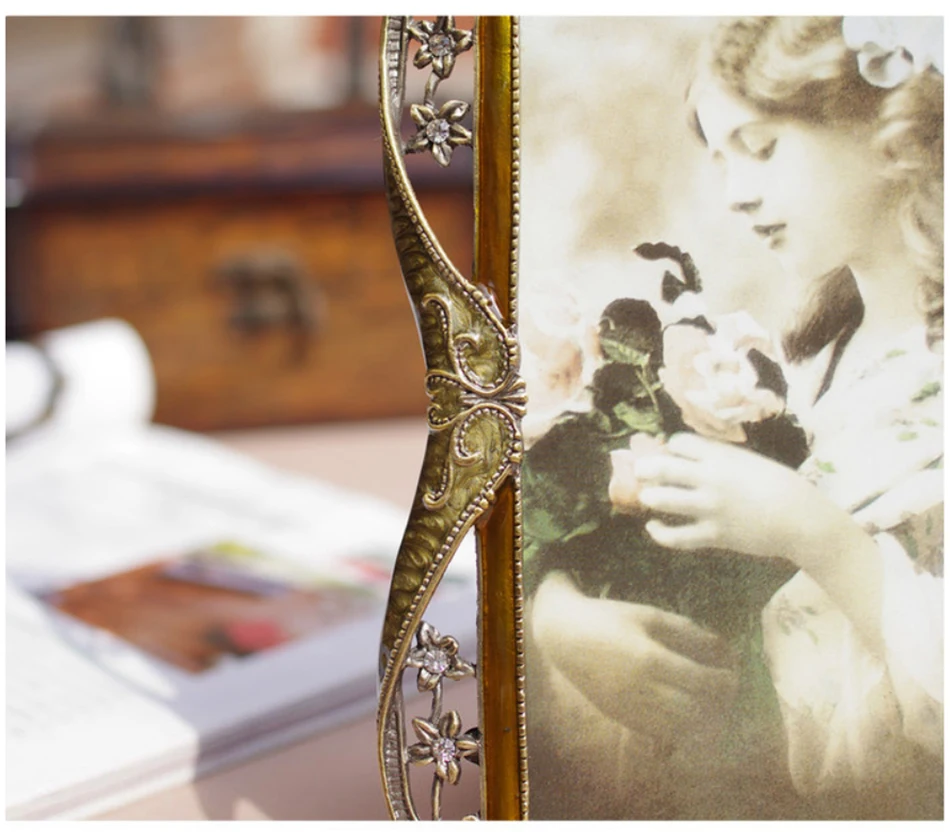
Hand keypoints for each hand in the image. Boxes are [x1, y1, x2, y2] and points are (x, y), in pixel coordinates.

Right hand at [531, 571, 738, 746]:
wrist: (564, 638)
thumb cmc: (609, 620)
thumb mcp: (650, 616)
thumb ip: (688, 631)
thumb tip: (725, 648)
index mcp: (651, 660)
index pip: (704, 684)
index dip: (726, 681)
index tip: (732, 672)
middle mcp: (641, 691)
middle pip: (697, 713)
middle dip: (719, 705)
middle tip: (725, 689)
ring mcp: (630, 709)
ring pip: (681, 731)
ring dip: (703, 721)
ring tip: (709, 702)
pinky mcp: (623, 720)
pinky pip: (661, 734)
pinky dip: (682, 728)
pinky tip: (686, 710)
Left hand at [633, 433, 887, 655]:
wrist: (801, 520)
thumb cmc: (780, 486)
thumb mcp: (750, 461)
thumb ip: (721, 458)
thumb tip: (690, 456)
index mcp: (723, 457)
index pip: (680, 443)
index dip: (671, 447)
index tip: (671, 453)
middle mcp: (711, 479)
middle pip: (664, 467)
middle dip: (646, 467)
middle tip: (640, 470)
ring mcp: (710, 508)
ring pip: (663, 499)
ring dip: (650, 497)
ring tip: (648, 497)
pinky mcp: (713, 535)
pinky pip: (677, 536)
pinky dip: (659, 533)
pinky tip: (653, 527)